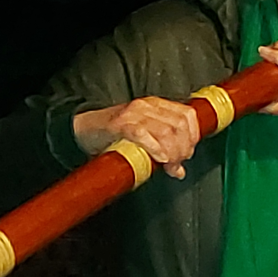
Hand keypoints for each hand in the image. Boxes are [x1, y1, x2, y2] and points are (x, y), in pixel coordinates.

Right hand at [72, 97, 201, 179]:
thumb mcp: (144, 139)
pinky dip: (154, 148)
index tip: (188, 153)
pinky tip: (159, 158)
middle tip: (176, 163)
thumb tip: (179, 171)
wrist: (84, 129)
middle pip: (180, 125)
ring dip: (172, 152)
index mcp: (156, 106)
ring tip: (167, 164)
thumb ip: (164, 150)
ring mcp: (133, 114)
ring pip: (166, 131)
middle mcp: (147, 106)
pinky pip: (142, 134)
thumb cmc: (114, 134)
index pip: (188, 115)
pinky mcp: (119, 124)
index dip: (193, 136)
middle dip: (183, 149)